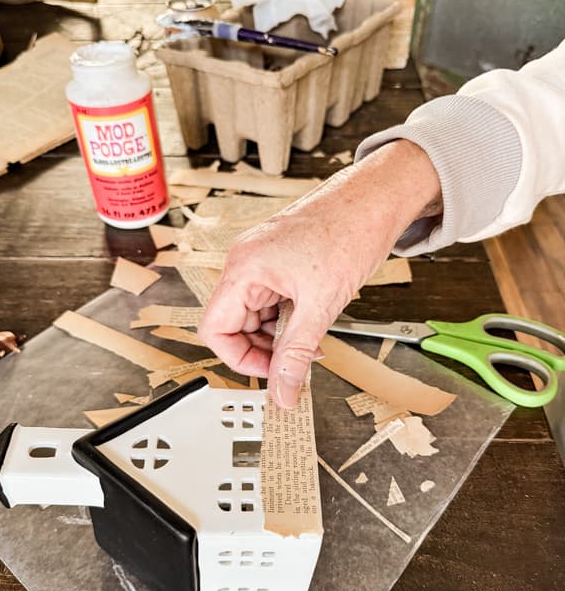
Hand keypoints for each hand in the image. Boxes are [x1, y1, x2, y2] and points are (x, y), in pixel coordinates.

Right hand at [198, 140, 440, 407]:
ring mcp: (261, 260)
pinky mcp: (278, 260)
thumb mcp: (321, 306)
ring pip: (256, 315)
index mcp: (243, 269)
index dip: (240, 360)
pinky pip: (271, 299)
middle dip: (266, 349)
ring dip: (281, 335)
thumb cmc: (349, 231)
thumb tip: (283, 393)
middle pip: (235, 324)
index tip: (272, 373)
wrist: (376, 198)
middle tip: (298, 361)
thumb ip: (297, 355)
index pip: (215, 330)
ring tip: (312, 339)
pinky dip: (289, 317)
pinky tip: (313, 319)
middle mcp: (245, 262)